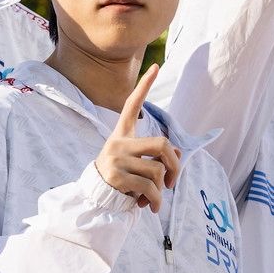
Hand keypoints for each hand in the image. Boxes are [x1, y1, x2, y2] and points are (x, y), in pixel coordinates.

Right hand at [96, 65, 180, 211]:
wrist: (95, 198)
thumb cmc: (120, 179)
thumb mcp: (137, 164)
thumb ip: (156, 155)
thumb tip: (179, 154)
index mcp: (122, 135)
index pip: (133, 106)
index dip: (144, 86)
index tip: (156, 66)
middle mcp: (118, 143)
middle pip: (162, 145)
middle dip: (174, 165)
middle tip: (173, 181)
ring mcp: (117, 159)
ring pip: (158, 170)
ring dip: (162, 189)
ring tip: (153, 197)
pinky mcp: (117, 177)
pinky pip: (150, 187)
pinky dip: (156, 200)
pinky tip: (150, 206)